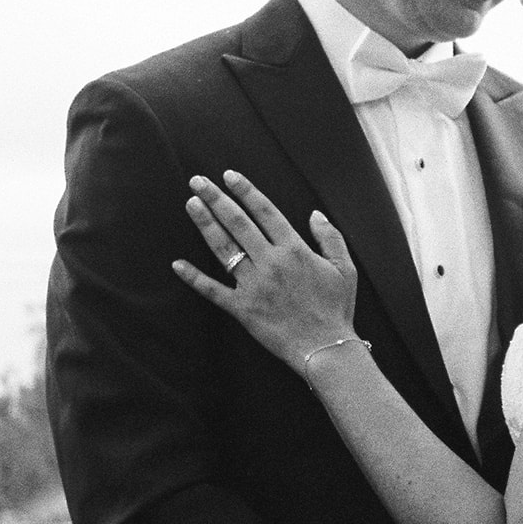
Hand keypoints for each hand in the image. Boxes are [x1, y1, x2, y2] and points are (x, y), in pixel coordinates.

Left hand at [172, 171, 357, 375]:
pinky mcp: (243, 308)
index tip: (229, 175)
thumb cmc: (336, 308)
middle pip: (238, 223)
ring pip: (224, 248)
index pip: (265, 211)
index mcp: (295, 250)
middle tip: (197, 181)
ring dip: (205, 224)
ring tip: (191, 204)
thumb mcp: (344, 269)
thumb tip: (314, 214)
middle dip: (216, 199)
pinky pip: (213, 291)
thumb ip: (330, 237)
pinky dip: (194, 278)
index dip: (246, 191)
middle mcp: (271, 263)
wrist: (326, 348)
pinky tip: (178, 264)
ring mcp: (254, 285)